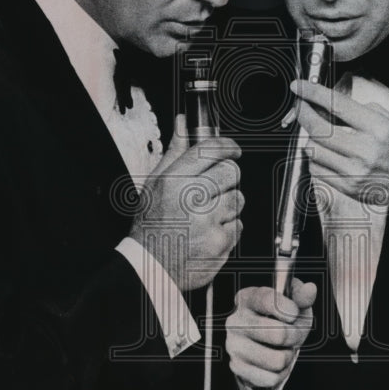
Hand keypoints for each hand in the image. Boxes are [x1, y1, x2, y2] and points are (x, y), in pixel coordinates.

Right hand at [131, 114, 242, 290]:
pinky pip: (238, 225)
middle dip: (227, 178)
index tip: (232, 148)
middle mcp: (191, 198)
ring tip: (208, 214)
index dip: (227, 145)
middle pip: (231, 172)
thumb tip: (184, 123)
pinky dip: (228, 228)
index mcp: (174, 181)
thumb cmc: (151, 225)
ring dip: (228, 204)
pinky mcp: (220, 242)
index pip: (209, 150)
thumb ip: (174, 151)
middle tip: (215, 188)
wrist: (150, 266)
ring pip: (238, 199)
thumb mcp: (155, 183)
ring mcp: (207, 221)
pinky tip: (210, 231)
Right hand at [226, 278, 316, 388]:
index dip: (288, 309)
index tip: (293, 314)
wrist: (266, 344)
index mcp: (248, 298)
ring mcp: (233, 345)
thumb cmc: (280, 320)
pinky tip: (274, 362)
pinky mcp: (237, 367)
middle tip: (291, 335)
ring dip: (287, 357)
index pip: (268, 300)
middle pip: (279, 334)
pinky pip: (271, 378)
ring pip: (277, 360)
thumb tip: (310, 289)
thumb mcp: (294, 305)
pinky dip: (280, 373)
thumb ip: (302, 297)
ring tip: (281, 349)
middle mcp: (236, 320)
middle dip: (294, 337)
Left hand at [290, 79, 388, 222]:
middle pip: (319, 129)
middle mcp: (366, 150)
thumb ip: (359, 110)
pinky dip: (315, 156)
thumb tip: (326, 103)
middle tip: (300, 105)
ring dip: (309, 136)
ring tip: (317, 131)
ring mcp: (355, 171)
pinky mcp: (347, 187)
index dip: (313, 93)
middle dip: (303, 113)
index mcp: (378, 128)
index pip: (337, 105)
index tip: (299, 86)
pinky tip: (325, 151)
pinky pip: (316, 168)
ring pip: (313, 149)